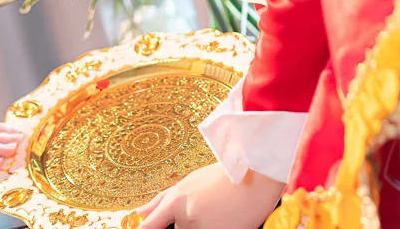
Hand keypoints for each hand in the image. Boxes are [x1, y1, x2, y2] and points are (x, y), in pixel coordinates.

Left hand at [136, 163, 283, 228]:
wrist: (260, 177)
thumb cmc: (226, 176)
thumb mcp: (190, 181)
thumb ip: (162, 199)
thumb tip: (140, 213)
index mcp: (177, 201)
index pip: (149, 227)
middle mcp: (188, 219)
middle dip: (185, 225)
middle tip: (206, 209)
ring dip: (204, 226)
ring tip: (219, 212)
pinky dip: (218, 228)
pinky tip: (228, 218)